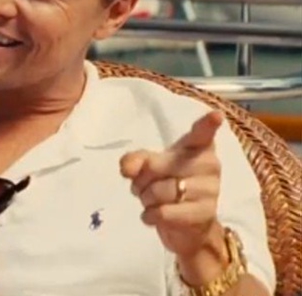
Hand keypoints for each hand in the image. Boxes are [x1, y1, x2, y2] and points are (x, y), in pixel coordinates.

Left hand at [120, 111, 225, 257]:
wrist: (187, 225)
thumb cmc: (168, 184)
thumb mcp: (149, 167)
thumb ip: (135, 161)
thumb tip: (126, 169)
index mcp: (198, 147)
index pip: (202, 133)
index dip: (207, 124)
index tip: (215, 115)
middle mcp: (209, 165)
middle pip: (156, 166)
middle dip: (140, 179)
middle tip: (143, 185)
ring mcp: (210, 190)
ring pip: (159, 191)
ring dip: (146, 199)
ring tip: (152, 201)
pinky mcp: (205, 214)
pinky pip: (164, 212)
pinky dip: (150, 215)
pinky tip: (154, 215)